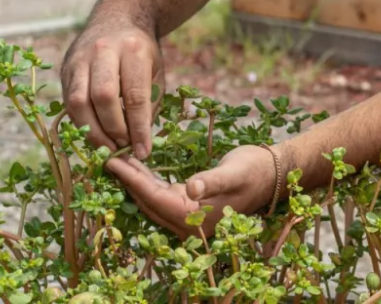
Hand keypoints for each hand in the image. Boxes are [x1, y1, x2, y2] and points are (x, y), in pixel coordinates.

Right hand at [60, 23, 164, 158]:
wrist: (116, 20)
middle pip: (103, 97)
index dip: (138, 127)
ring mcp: (80, 59)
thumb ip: (150, 102)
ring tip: (107, 148)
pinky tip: (95, 134)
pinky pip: (69, 102)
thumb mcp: (156, 71)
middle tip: (123, 148)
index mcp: (133, 50)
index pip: (135, 95)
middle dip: (113, 129)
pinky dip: (81, 123)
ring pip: (79, 101)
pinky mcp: (65, 69)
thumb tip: (140, 140)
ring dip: (93, 131)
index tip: (144, 150)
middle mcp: (103, 51)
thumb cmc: (141, 52)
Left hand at [106, 145, 276, 238]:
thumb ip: (211, 181)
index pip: (154, 198)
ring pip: (152, 200)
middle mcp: (189, 224)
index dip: (132, 180)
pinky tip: (139, 169)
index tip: (112, 161)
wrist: (273, 174)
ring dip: (135, 182)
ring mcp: (189, 218)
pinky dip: (148, 183)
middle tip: (106, 156)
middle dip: (127, 181)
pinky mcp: (191, 208)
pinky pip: (162, 197)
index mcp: (196, 218)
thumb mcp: (234, 172)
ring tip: (118, 160)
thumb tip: (191, 188)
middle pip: (148, 202)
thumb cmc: (255, 170)